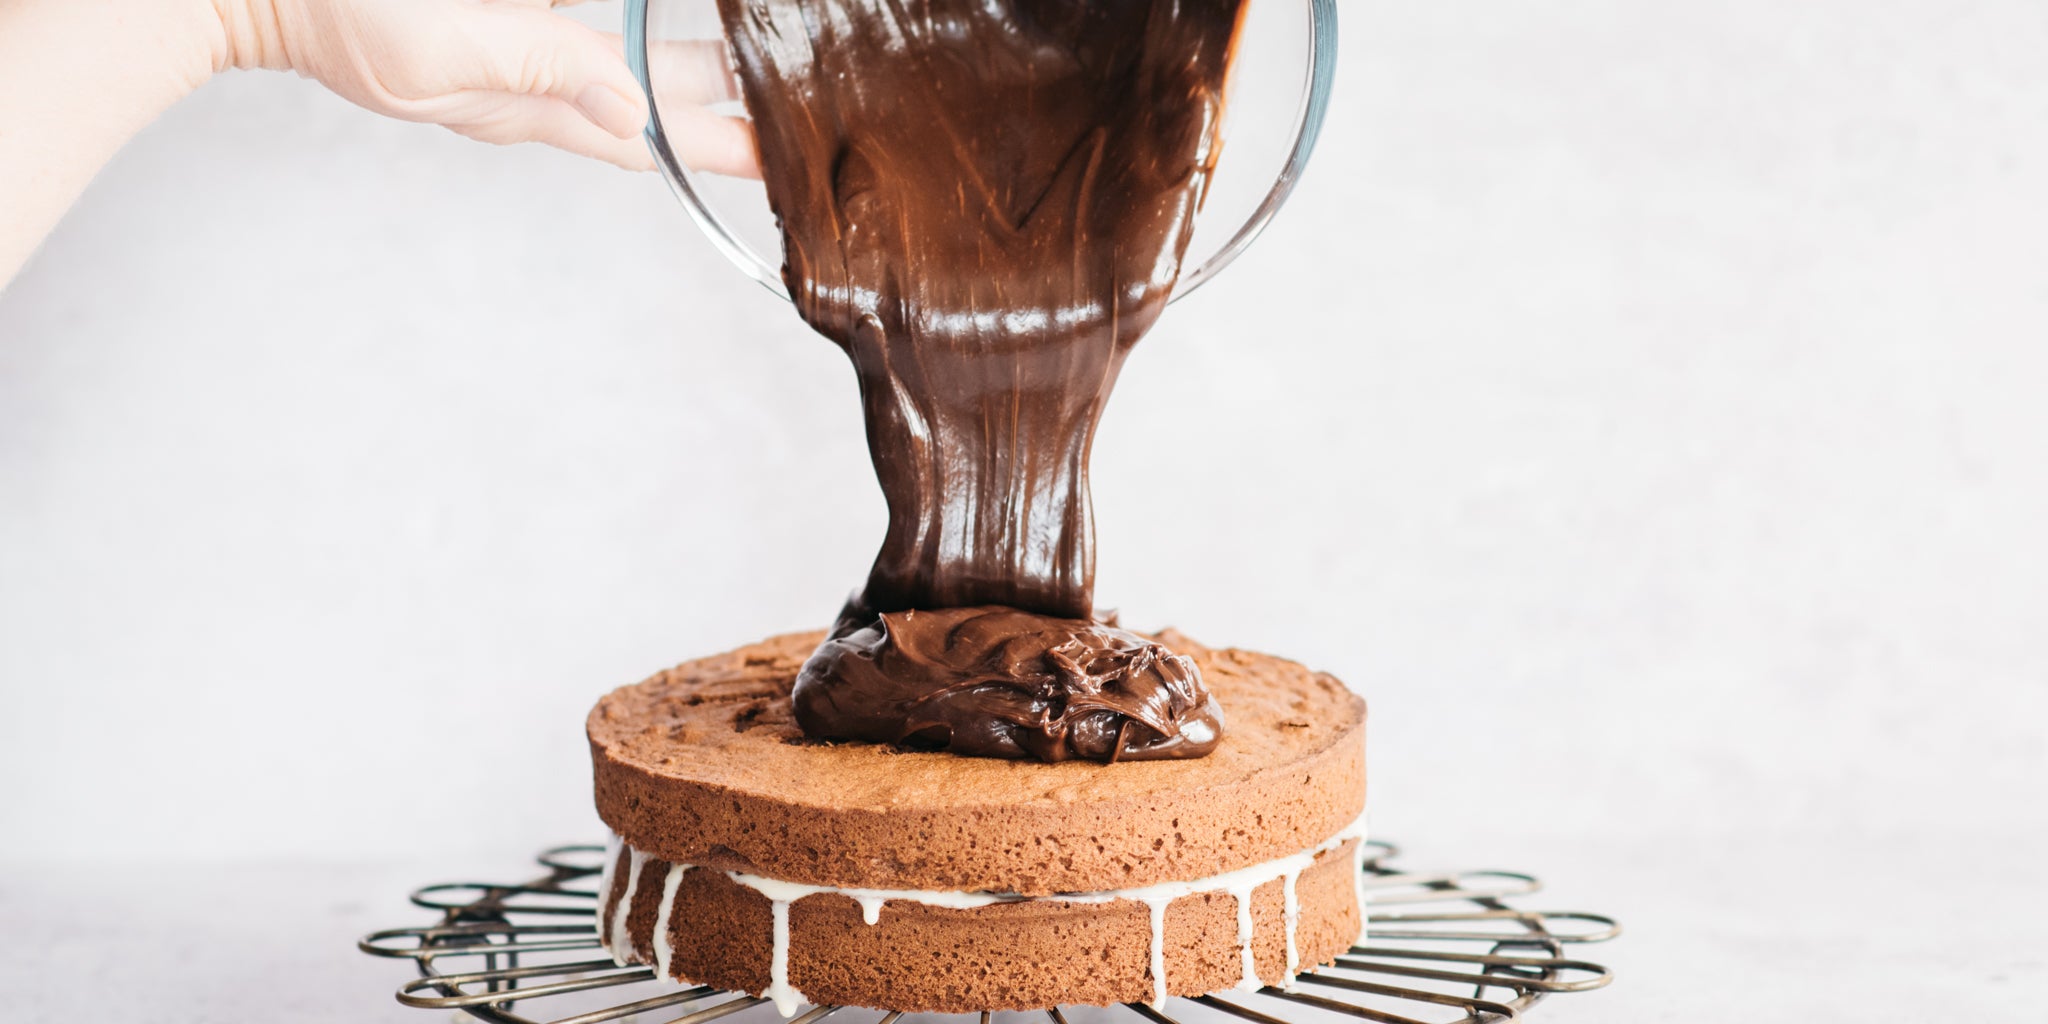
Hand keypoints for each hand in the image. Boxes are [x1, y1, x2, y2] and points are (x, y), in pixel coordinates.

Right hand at [211, 0, 758, 174]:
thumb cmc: (330, 13)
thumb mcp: (439, 48)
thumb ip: (539, 68)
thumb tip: (630, 108)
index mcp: (525, 104)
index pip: (647, 137)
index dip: (719, 147)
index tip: (782, 154)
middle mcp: (532, 79)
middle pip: (654, 91)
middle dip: (724, 93)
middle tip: (792, 96)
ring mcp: (515, 41)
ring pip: (623, 46)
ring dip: (681, 52)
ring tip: (748, 50)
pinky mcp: (501, 13)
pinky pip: (573, 22)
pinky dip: (627, 28)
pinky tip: (654, 26)